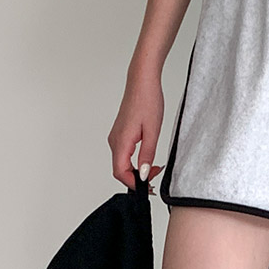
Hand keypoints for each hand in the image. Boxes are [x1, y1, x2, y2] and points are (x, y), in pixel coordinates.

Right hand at [109, 61, 163, 192]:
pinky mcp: (121, 134)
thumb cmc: (147, 100)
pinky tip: (147, 158)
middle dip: (136, 178)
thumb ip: (147, 155)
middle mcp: (114, 140)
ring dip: (136, 170)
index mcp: (121, 141)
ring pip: (122, 163)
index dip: (133, 183)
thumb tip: (142, 174)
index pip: (120, 173)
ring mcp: (116, 137)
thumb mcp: (152, 131)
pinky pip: (124, 154)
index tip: (147, 187)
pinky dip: (134, 161)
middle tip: (154, 176)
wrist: (142, 82)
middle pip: (120, 170)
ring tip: (153, 167)